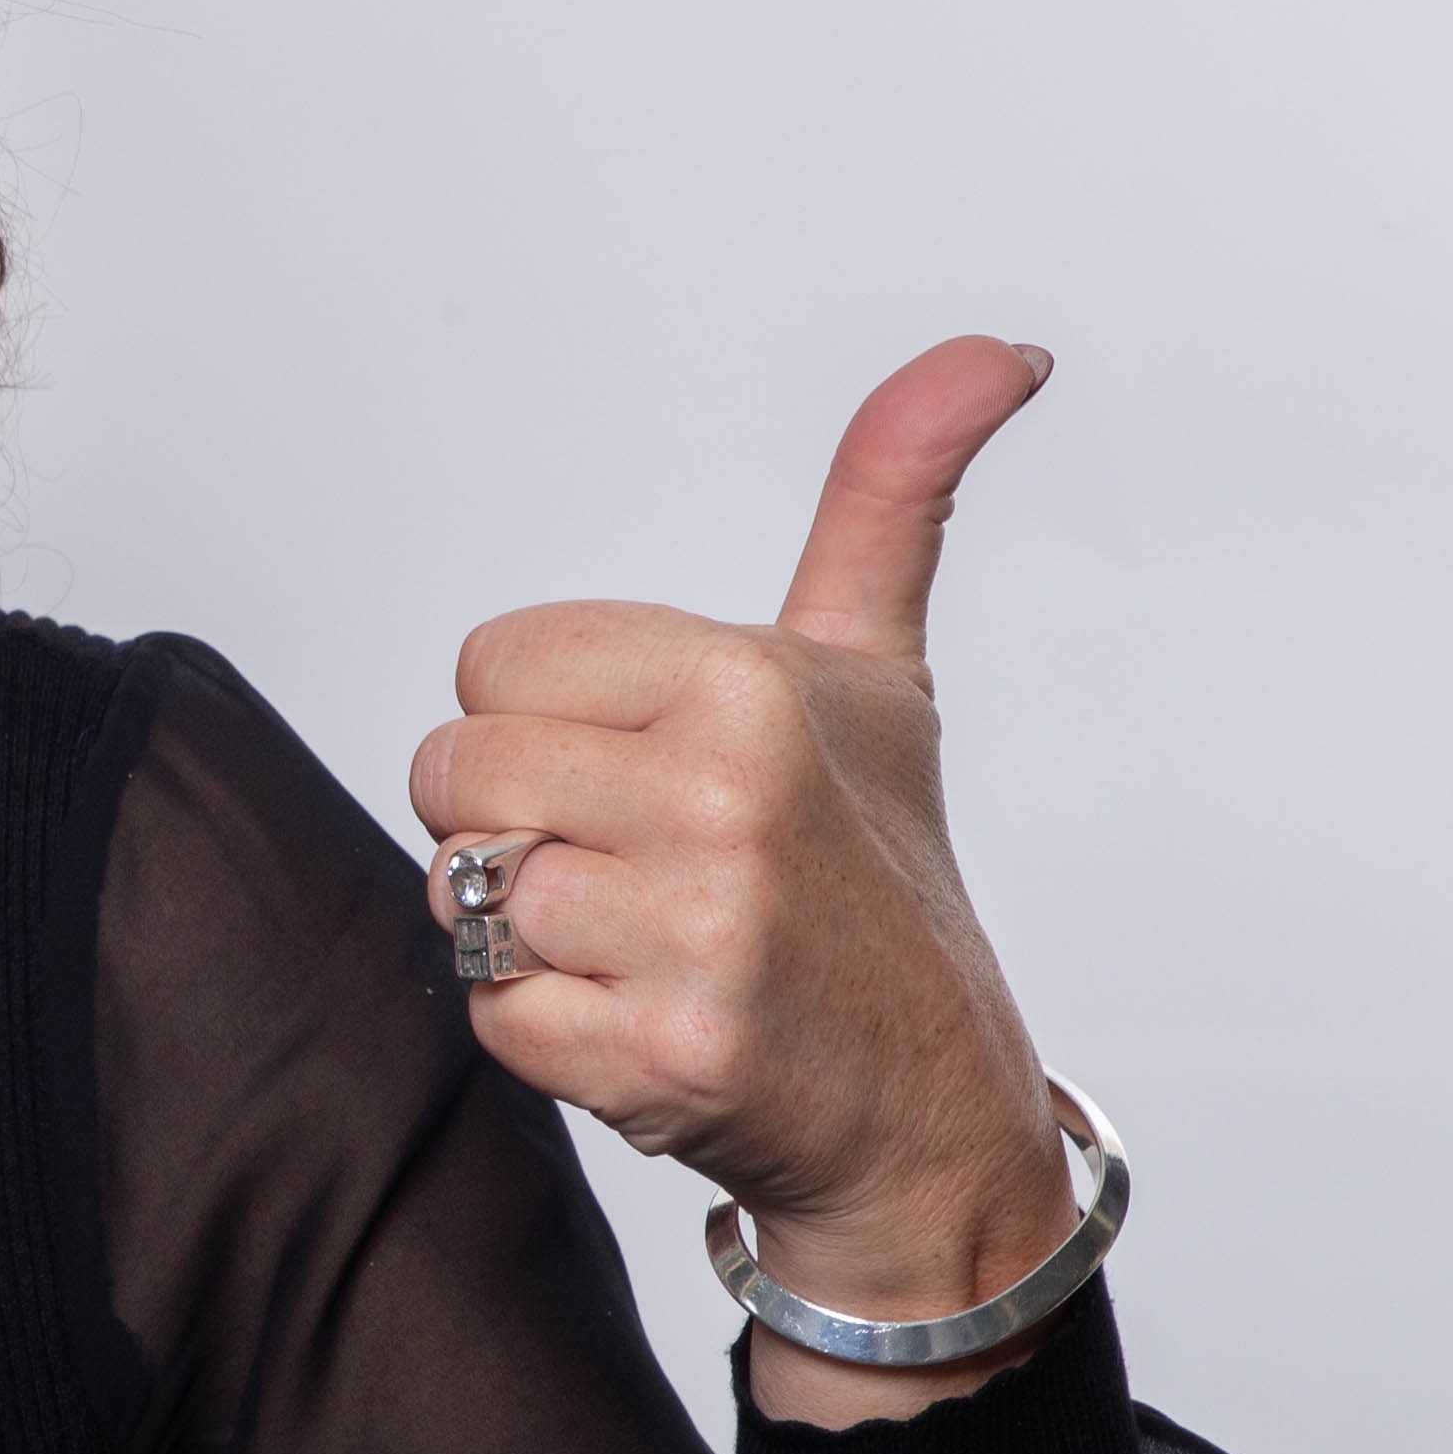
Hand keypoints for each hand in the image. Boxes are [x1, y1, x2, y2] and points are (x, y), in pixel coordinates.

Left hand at [410, 338, 1078, 1419]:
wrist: (926, 1105)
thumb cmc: (871, 872)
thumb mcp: (875, 666)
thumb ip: (892, 491)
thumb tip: (1005, 347)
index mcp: (745, 685)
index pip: (489, 664)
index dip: (545, 721)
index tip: (649, 770)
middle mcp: (725, 802)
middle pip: (448, 773)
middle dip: (515, 823)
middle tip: (636, 867)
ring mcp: (699, 937)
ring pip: (461, 891)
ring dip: (525, 932)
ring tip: (645, 942)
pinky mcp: (665, 1057)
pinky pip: (488, 1011)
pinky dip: (545, 1030)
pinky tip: (647, 1020)